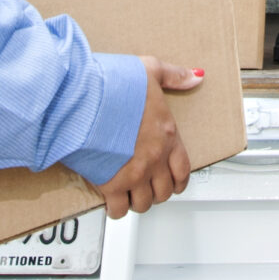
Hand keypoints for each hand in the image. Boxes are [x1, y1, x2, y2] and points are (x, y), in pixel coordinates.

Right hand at [97, 57, 203, 218]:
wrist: (83, 99)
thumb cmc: (112, 85)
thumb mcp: (149, 69)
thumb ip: (174, 76)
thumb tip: (195, 77)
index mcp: (167, 134)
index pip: (183, 168)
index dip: (179, 180)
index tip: (174, 182)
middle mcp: (154, 158)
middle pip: (164, 191)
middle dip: (157, 191)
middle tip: (148, 188)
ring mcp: (134, 173)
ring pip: (143, 203)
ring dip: (138, 202)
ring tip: (130, 196)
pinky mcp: (110, 184)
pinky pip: (119, 210)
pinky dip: (116, 210)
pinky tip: (112, 203)